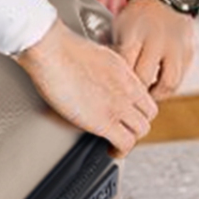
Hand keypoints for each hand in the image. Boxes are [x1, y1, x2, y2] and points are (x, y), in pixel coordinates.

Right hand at [11, 18, 157, 153]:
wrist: (50, 50)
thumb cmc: (59, 47)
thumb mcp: (93, 53)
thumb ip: (102, 67)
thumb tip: (92, 75)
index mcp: (123, 70)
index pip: (144, 95)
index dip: (137, 109)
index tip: (126, 114)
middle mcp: (126, 88)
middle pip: (148, 114)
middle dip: (136, 124)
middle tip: (123, 130)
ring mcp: (118, 104)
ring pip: (141, 130)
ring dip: (130, 139)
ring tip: (117, 144)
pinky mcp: (104, 121)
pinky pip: (125, 143)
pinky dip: (120, 151)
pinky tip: (110, 151)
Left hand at [112, 0, 195, 99]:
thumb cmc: (137, 15)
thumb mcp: (119, 27)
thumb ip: (114, 50)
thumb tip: (105, 75)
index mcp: (134, 34)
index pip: (125, 67)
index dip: (118, 82)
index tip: (114, 89)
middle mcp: (157, 41)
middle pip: (145, 77)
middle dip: (136, 92)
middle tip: (129, 98)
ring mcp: (176, 48)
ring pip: (169, 83)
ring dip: (157, 94)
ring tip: (148, 95)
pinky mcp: (188, 53)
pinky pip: (181, 77)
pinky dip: (169, 85)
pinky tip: (159, 84)